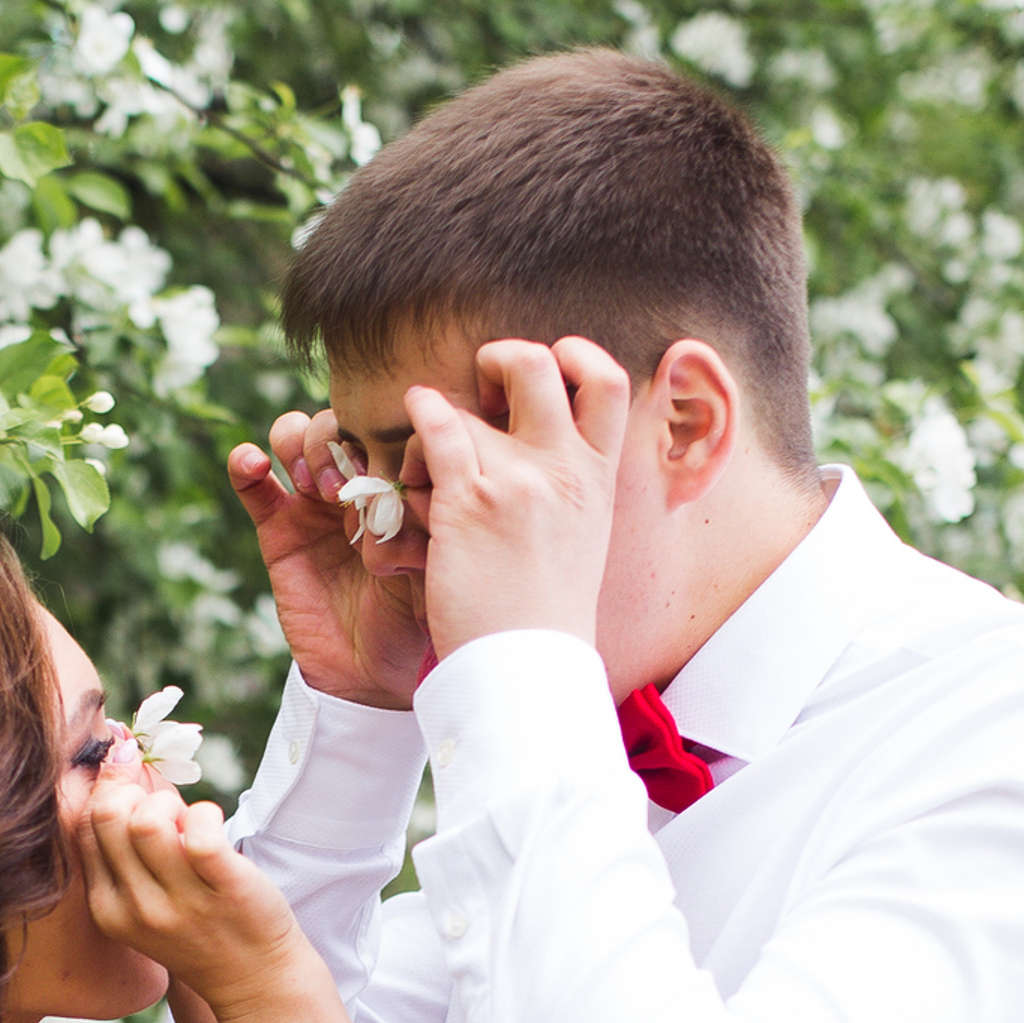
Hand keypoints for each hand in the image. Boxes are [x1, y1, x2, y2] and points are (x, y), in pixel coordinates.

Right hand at [82, 769, 304, 1020]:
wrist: (253, 979)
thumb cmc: (200, 926)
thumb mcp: (147, 895)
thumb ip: (128, 839)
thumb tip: (119, 755)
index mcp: (107, 908)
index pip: (83, 827)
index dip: (105, 789)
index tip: (129, 776)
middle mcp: (136, 909)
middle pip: (107, 816)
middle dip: (133, 791)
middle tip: (163, 806)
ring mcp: (179, 902)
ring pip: (147, 821)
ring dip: (169, 804)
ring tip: (187, 820)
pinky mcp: (223, 888)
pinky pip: (199, 830)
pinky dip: (205, 814)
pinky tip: (213, 824)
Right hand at [227, 410, 429, 709]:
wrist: (370, 674)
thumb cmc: (414, 618)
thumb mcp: (437, 562)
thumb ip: (431, 513)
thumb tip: (424, 472)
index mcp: (398, 481)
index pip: (386, 425)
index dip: (383, 434)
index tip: (393, 472)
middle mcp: (355, 482)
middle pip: (338, 421)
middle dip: (340, 440)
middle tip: (347, 488)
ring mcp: (313, 503)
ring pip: (297, 437)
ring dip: (303, 447)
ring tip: (315, 488)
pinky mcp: (277, 527)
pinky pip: (253, 484)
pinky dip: (246, 462)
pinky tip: (253, 464)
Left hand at [405, 337, 629, 660]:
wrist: (529, 666)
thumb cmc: (545, 616)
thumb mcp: (584, 542)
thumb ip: (575, 493)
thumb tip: (556, 466)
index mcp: (597, 478)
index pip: (610, 381)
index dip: (579, 356)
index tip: (554, 362)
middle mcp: (562, 470)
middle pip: (539, 365)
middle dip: (505, 356)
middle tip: (484, 380)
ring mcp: (517, 482)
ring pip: (469, 407)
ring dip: (440, 419)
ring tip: (426, 455)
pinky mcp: (468, 503)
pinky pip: (438, 431)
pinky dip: (422, 412)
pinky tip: (413, 413)